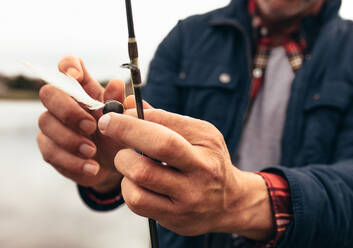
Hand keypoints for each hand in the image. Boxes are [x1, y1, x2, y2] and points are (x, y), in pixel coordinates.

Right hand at [37, 56, 124, 192]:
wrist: (115, 165)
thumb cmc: (118, 135)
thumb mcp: (125, 121)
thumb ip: (120, 103)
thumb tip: (117, 84)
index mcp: (84, 90)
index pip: (67, 67)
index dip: (68, 66)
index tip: (77, 75)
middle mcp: (63, 103)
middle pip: (49, 92)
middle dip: (68, 110)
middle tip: (91, 127)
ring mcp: (53, 125)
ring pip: (45, 122)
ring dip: (70, 139)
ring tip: (93, 151)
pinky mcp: (49, 148)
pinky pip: (51, 151)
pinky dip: (73, 161)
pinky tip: (92, 167)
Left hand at [98, 106, 273, 239]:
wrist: (229, 203)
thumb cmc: (209, 161)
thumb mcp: (198, 135)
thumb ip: (165, 119)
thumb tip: (129, 105)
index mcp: (206, 147)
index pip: (165, 130)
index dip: (132, 122)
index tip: (113, 115)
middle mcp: (199, 174)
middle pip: (154, 154)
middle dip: (124, 135)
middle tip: (110, 128)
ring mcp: (187, 200)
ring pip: (139, 181)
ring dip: (124, 165)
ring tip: (130, 160)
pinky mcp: (174, 218)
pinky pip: (137, 202)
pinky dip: (128, 187)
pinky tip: (137, 181)